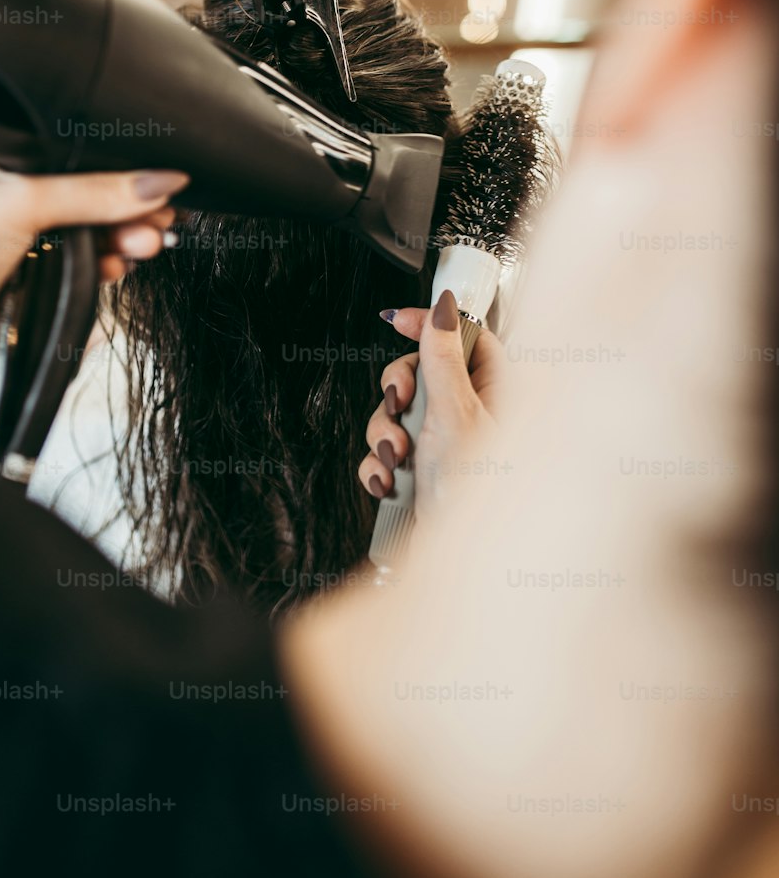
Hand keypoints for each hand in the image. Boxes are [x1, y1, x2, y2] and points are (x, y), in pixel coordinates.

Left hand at [0, 140, 187, 423]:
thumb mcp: (22, 205)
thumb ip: (94, 193)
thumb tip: (159, 183)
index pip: (64, 141)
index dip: (111, 157)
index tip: (154, 173)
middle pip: (81, 185)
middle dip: (124, 203)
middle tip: (159, 215)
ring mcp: (11, 230)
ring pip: (85, 223)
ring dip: (121, 234)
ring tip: (145, 243)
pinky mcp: (25, 268)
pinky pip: (79, 256)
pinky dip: (104, 259)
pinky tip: (120, 263)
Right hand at [358, 290, 504, 516]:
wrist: (462, 569)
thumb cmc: (479, 496)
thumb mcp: (457, 415)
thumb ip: (442, 359)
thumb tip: (443, 308)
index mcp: (497, 392)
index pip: (462, 336)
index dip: (427, 325)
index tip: (397, 321)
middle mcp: (472, 416)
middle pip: (418, 373)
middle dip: (397, 394)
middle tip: (401, 407)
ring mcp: (443, 445)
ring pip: (395, 414)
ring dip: (385, 436)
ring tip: (399, 458)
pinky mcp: (421, 473)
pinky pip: (385, 452)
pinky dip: (380, 466)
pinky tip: (391, 483)